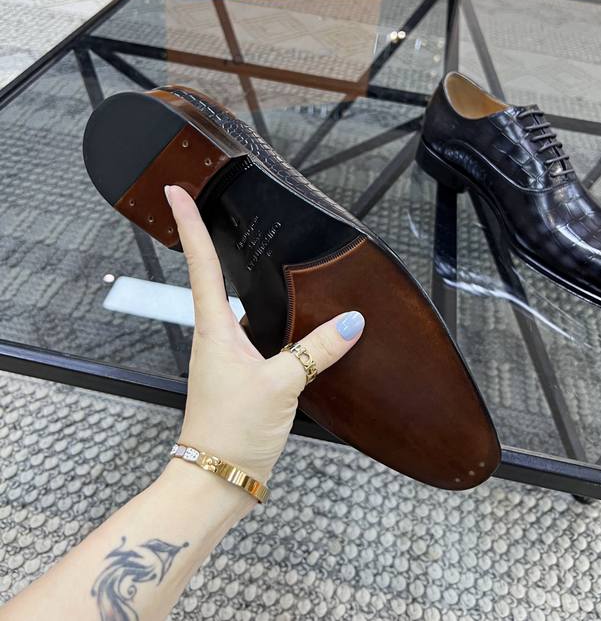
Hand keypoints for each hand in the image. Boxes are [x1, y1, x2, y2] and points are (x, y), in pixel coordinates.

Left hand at [164, 185, 364, 486]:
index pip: (200, 263)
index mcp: (215, 328)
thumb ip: (316, 350)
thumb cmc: (233, 432)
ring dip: (252, 286)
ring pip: (241, 309)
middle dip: (216, 242)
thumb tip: (352, 321)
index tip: (174, 190)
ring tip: (272, 260)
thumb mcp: (280, 385)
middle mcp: (216, 337)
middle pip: (215, 277)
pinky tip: (299, 325)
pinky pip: (259, 337)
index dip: (188, 224)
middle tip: (223, 208)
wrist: (215, 483)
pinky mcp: (241, 376)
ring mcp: (226, 357)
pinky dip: (275, 324)